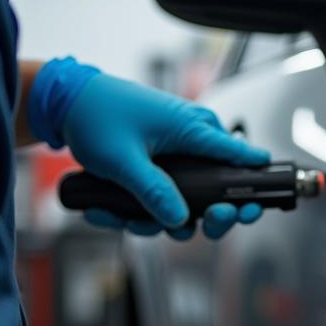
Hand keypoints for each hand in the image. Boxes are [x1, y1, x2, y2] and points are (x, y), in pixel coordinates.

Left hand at [28, 59, 269, 238]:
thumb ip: (153, 191)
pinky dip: (140, 210)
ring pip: (187, 197)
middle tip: (206, 224)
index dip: (254, 181)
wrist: (67, 102)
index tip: (258, 205)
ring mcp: (174, 154)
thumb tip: (178, 220)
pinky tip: (112, 214)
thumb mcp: (124, 160)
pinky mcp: (158, 164)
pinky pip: (162, 193)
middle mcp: (189, 140)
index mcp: (191, 130)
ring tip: (130, 222)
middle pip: (219, 185)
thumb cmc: (96, 114)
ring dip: (160, 219)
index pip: (238, 155)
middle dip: (210, 215)